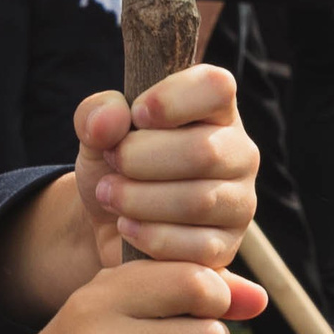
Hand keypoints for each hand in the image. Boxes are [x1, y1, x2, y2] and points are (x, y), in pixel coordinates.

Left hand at [71, 66, 262, 268]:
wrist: (106, 221)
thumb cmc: (114, 165)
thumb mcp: (95, 131)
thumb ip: (96, 113)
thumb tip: (110, 120)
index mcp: (214, 110)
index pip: (216, 87)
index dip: (170, 100)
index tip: (135, 115)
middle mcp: (238, 152)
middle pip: (204, 152)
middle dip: (140, 159)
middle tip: (112, 163)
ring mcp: (238, 202)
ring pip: (198, 201)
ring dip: (137, 199)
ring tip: (109, 195)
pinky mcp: (226, 246)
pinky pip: (194, 246)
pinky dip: (149, 236)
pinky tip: (127, 226)